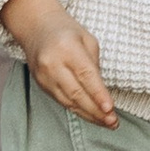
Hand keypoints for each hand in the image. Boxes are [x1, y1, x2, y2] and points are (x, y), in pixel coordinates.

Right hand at [3, 0, 117, 126]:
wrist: (36, 27)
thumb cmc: (67, 31)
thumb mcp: (87, 39)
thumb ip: (95, 64)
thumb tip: (102, 93)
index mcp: (67, 48)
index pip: (85, 75)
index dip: (98, 94)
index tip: (110, 108)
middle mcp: (53, 64)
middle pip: (76, 93)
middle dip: (96, 111)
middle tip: (113, 122)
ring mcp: (44, 76)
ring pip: (68, 102)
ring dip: (89, 115)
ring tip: (107, 123)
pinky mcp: (41, 85)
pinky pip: (62, 102)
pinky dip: (78, 110)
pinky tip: (92, 116)